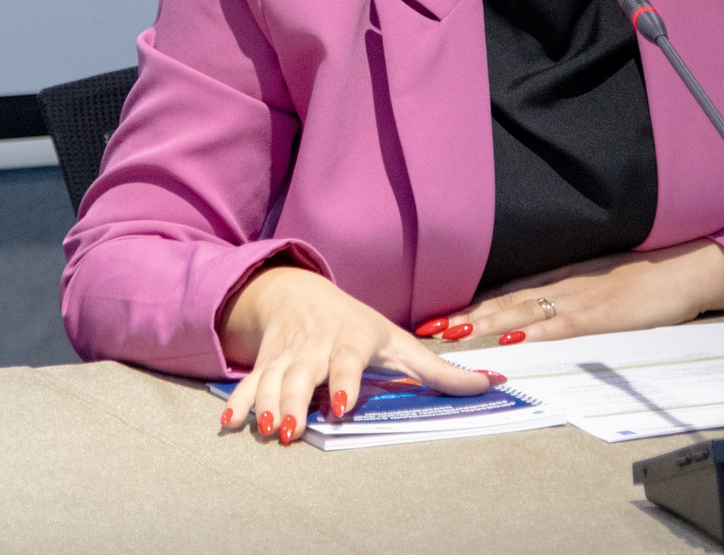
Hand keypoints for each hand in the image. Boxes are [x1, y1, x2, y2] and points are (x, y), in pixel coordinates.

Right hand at [217, 265, 492, 443]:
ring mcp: (287, 355)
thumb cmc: (358, 324)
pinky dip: (239, 401)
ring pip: (273, 380)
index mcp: (351, 340)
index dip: (344, 381)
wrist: (300, 293)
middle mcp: (316, 346)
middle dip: (296, 401)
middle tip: (291, 430)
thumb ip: (441, 371)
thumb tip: (492, 383)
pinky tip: (231, 423)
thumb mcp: (400, 342)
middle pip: (303, 374)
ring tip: (268, 431)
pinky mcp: (264, 363)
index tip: (342, 404)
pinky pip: (249, 383)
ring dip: (268, 405)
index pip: (347, 360)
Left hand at [453, 239, 723, 343]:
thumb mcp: (605, 280)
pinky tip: (510, 342)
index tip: (441, 314)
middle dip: (466, 315)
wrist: (689, 267)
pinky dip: (533, 335)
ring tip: (452, 334)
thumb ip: (575, 293)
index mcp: (566, 276)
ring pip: (524, 313)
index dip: (474, 303)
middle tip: (430, 328)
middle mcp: (566, 284)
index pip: (510, 290)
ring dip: (485, 324)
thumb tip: (543, 317)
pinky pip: (561, 327)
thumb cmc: (651, 275)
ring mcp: (582, 300)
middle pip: (507, 301)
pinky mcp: (602, 316)